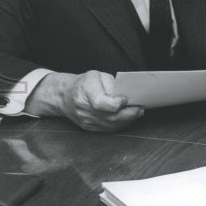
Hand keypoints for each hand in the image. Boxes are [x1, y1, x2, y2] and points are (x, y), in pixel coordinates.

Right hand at [25, 70, 143, 131]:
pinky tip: (128, 118)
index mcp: (85, 92)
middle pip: (109, 117)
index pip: (100, 103)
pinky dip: (120, 125)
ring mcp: (86, 120)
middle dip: (128, 114)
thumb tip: (128, 94)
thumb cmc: (84, 83)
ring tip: (137, 113)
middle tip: (140, 109)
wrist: (64, 96)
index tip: (126, 100)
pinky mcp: (89, 127)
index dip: (115, 104)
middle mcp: (84, 109)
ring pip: (110, 125)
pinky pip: (107, 129)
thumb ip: (112, 84)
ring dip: (127, 121)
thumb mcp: (98, 76)